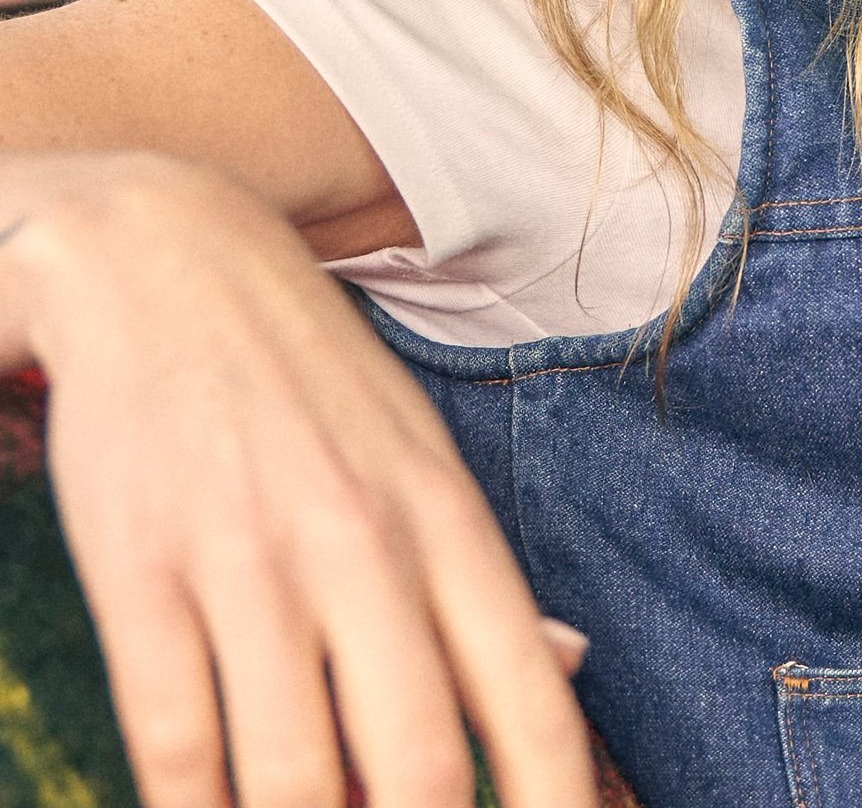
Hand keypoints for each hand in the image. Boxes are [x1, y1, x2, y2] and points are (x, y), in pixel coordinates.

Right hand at [5, 155, 592, 807]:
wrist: (165, 258)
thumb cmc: (309, 380)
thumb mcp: (419, 456)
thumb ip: (483, 575)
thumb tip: (568, 666)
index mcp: (445, 518)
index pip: (524, 688)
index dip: (553, 792)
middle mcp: (362, 546)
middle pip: (413, 761)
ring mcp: (251, 563)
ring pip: (290, 779)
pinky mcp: (143, 574)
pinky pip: (177, 746)